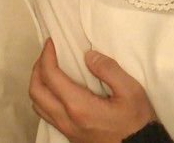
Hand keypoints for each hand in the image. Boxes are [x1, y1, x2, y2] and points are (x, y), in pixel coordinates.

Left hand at [30, 39, 157, 142]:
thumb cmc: (137, 121)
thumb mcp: (131, 91)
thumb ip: (109, 70)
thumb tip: (89, 56)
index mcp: (79, 106)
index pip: (51, 77)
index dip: (46, 56)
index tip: (51, 41)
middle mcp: (67, 119)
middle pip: (36, 91)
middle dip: (37, 68)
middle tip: (48, 52)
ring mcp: (66, 129)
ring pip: (38, 105)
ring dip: (38, 83)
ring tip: (49, 69)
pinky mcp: (70, 135)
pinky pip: (46, 114)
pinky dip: (44, 97)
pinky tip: (58, 90)